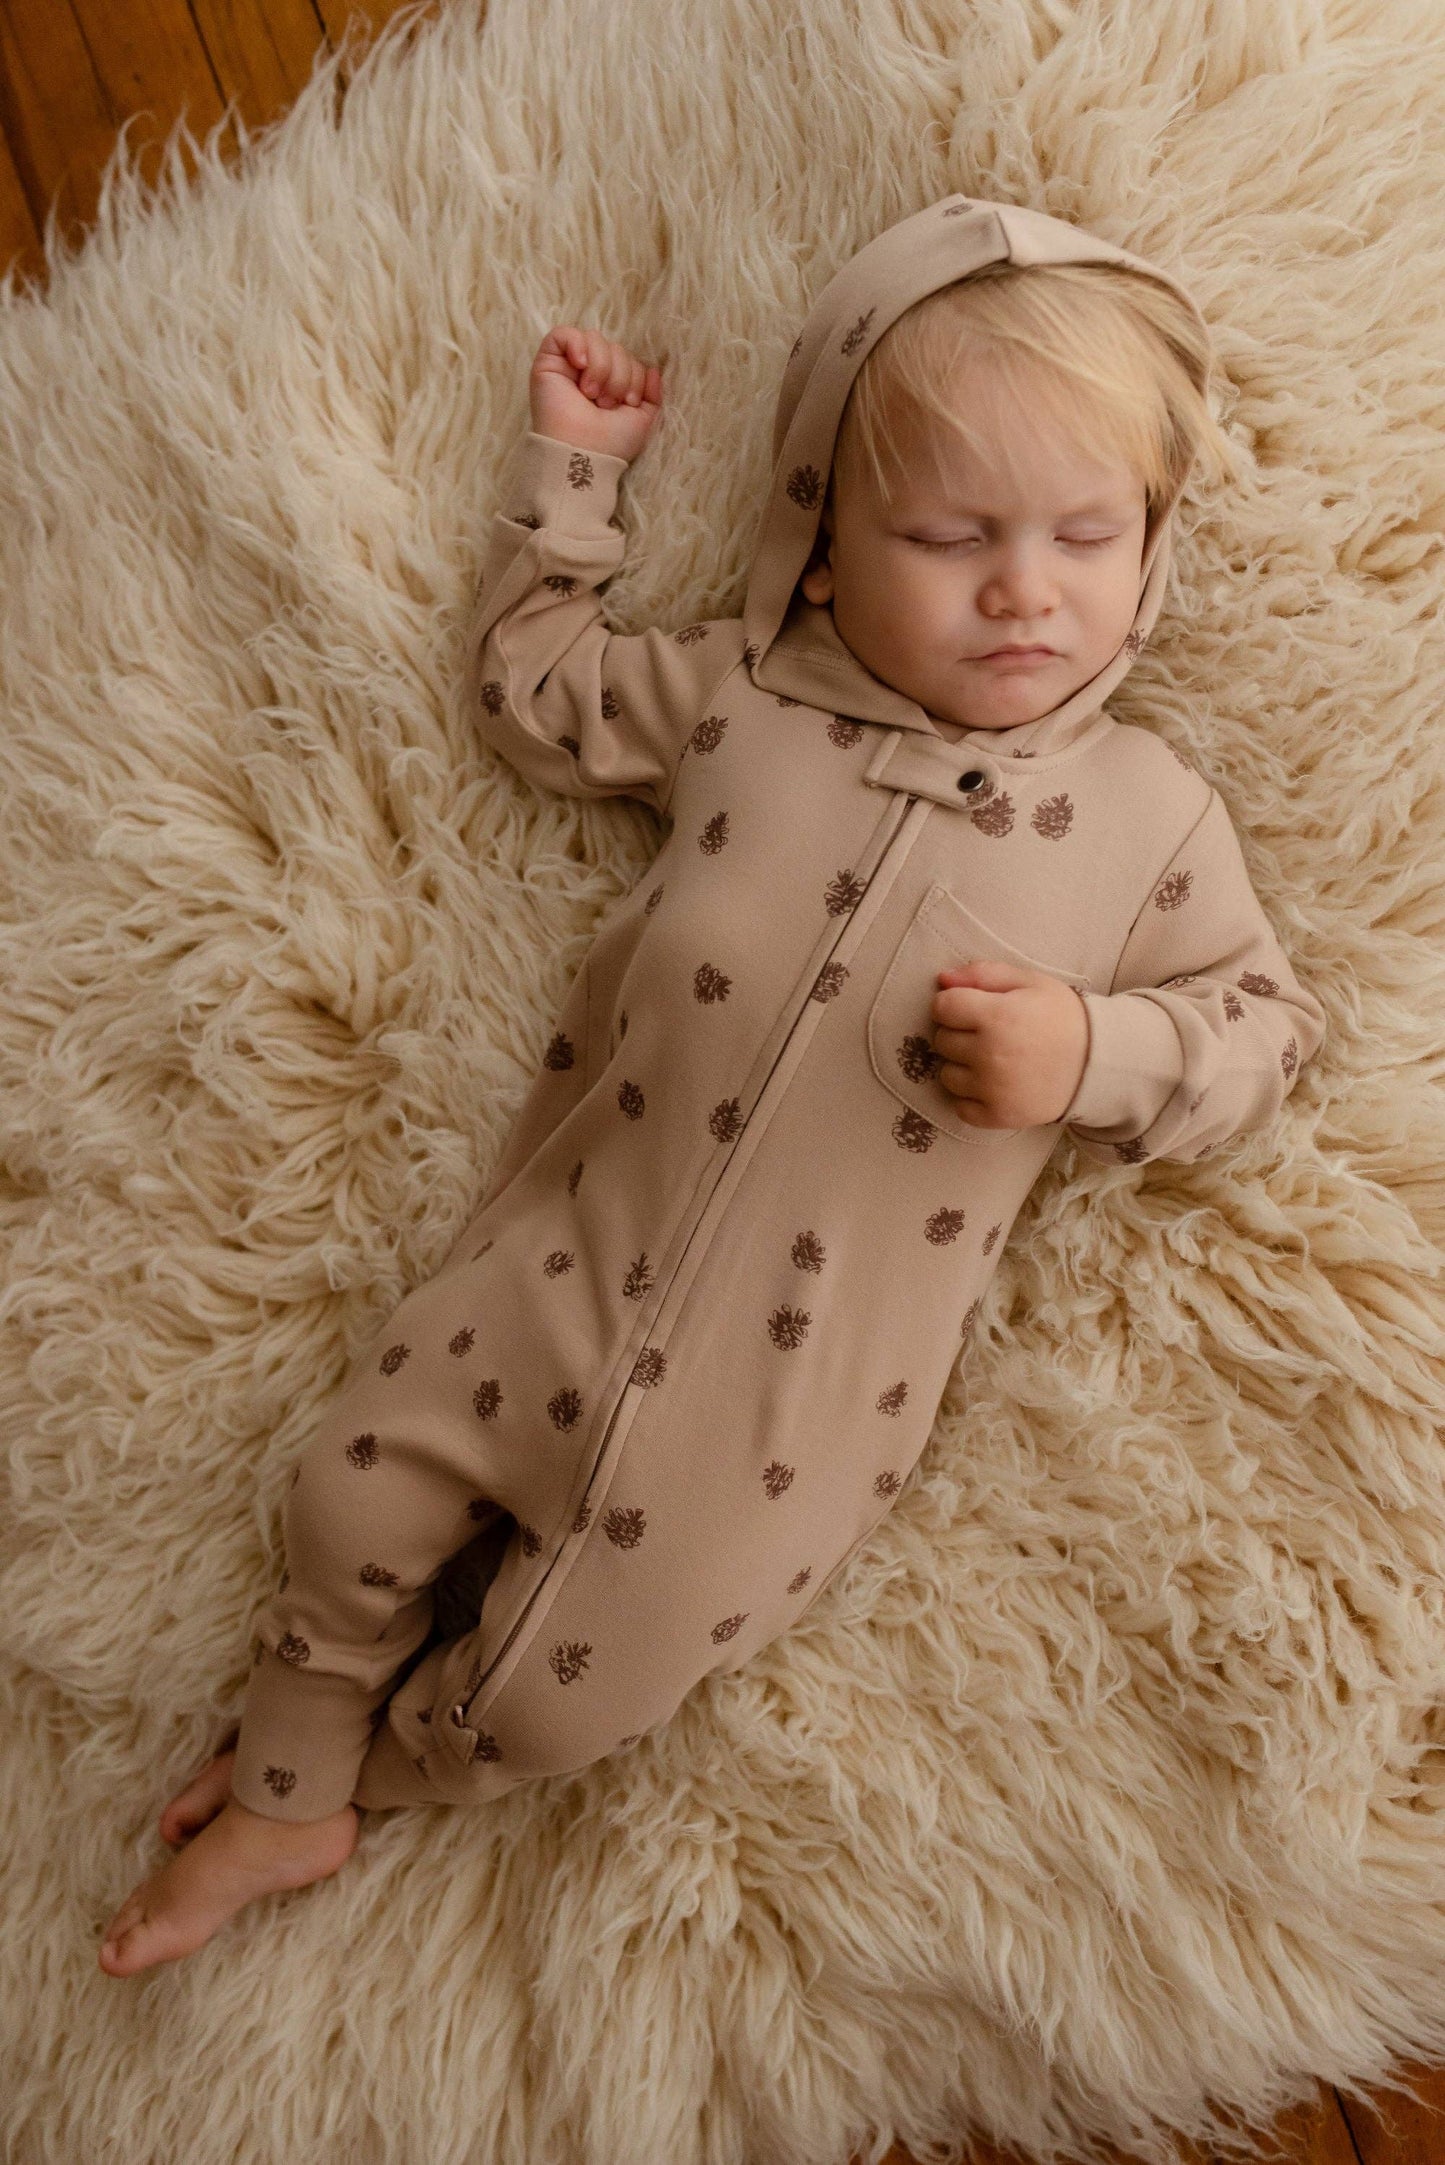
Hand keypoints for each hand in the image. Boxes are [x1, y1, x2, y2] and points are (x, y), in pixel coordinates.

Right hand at [530, 325, 663, 462]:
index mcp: (609, 384)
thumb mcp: (641, 419)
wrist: (584, 454)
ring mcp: (567, 367)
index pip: (628, 359)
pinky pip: (563, 334)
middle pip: (614, 347)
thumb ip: (652, 395)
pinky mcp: (547, 362)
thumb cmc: (611, 443)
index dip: (634, 376)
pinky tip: (581, 365)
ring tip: (591, 394)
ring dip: (600, 366)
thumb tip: (653, 370)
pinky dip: (577, 344)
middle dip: (618, 374)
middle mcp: (588, 373)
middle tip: (605, 403)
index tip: (626, 402)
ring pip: (594, 338)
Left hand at [931, 960, 1088, 1128]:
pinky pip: (960, 1107)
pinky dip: (970, 1098)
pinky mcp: (999, 1116)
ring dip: (962, 1066)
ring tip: (992, 1060)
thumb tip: (942, 979)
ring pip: (947, 1075)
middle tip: (989, 1034)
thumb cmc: (1062, 1016)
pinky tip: (992, 1085)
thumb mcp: (1030, 982)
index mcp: (997, 1016)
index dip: (953, 1004)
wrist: (1098, 1062)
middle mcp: (990, 1054)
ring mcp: (993, 1089)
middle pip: (942, 1040)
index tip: (972, 1008)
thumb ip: (984, 974)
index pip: (942, 1007)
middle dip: (959, 1033)